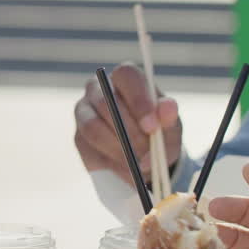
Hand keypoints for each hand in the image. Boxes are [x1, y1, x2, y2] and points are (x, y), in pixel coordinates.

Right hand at [74, 63, 181, 184]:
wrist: (144, 154)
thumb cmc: (157, 131)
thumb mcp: (170, 126)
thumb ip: (169, 117)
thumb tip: (167, 109)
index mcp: (125, 77)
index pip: (126, 76)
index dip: (138, 100)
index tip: (151, 127)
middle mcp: (99, 88)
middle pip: (106, 103)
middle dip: (129, 132)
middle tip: (148, 154)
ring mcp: (83, 111)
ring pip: (93, 128)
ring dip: (119, 150)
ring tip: (140, 166)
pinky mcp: (78, 136)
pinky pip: (89, 149)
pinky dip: (112, 164)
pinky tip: (128, 172)